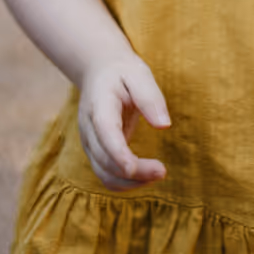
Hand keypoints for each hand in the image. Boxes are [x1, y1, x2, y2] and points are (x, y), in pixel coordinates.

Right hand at [77, 51, 170, 191]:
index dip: (117, 153)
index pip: (105, 133)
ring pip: (104, 174)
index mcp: (99, 105)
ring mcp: (90, 143)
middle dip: (133, 172)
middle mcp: (89, 128)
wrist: (98, 71)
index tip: (133, 168)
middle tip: (163, 171)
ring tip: (158, 174)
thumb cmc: (122, 72)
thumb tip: (164, 126)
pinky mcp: (96, 152)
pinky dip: (125, 183)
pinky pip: (106, 175)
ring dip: (130, 182)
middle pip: (105, 159)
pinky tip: (146, 176)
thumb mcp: (139, 74)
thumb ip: (150, 97)